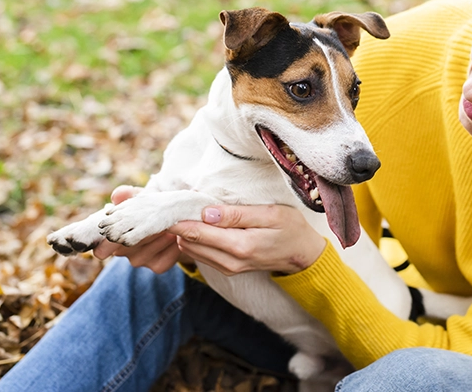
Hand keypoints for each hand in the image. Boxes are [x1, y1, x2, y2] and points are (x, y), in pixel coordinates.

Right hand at [92, 185, 190, 273]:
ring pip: (145, 254)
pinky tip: (177, 238)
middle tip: (156, 222)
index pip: (102, 249)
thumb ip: (130, 196)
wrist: (178, 223)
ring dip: (159, 239)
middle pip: (126, 249)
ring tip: (170, 226)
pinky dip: (171, 249)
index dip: (109, 242)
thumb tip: (117, 194)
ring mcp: (140, 260)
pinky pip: (162, 261)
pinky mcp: (157, 266)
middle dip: (142, 234)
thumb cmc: (154, 210)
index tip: (121, 231)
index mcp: (115, 236)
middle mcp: (123, 251)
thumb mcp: (143, 200)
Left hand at [167, 204, 325, 275]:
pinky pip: (200, 255)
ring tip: (186, 211)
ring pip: (191, 250)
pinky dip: (193, 240)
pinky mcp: (227, 269)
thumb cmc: (290, 228)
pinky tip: (197, 224)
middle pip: (189, 242)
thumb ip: (237, 214)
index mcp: (241, 245)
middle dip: (178, 224)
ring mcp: (228, 268)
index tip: (169, 203)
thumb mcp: (270, 214)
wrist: (302, 255)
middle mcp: (230, 261)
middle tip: (175, 203)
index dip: (179, 217)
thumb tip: (206, 213)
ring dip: (184, 232)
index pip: (197, 232)